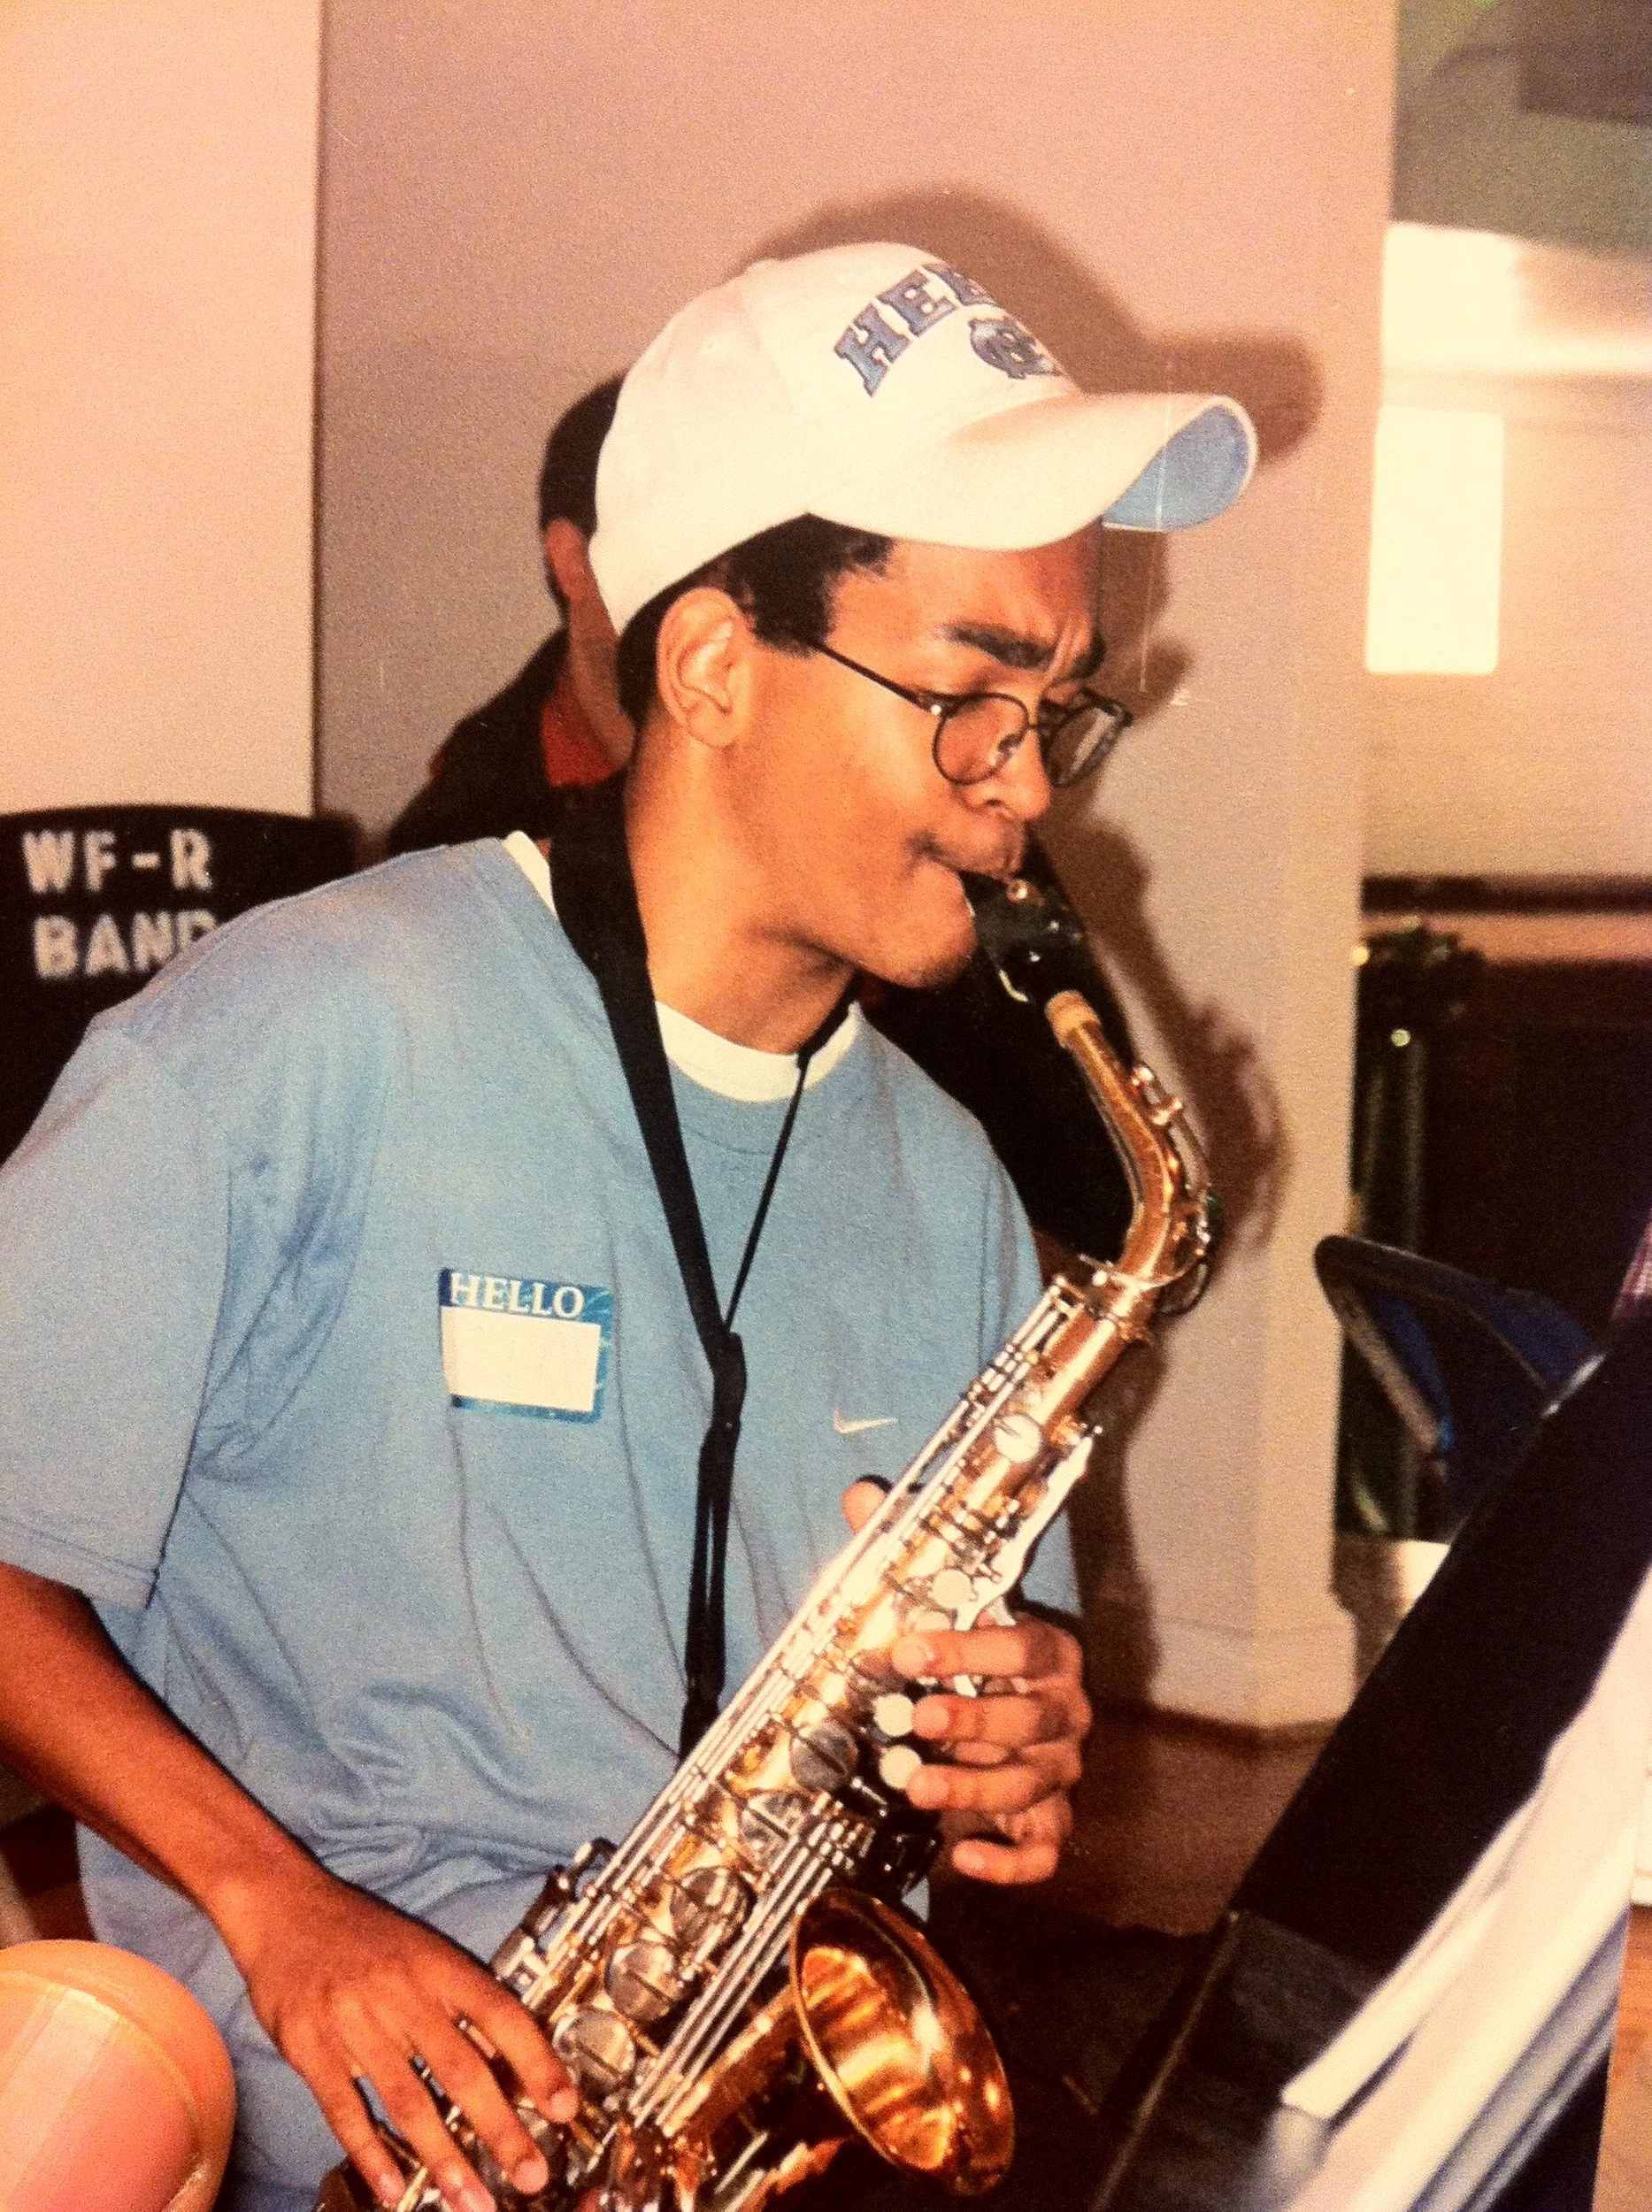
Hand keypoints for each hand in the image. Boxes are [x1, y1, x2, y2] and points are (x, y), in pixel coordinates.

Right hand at [219, 1857, 577, 2211]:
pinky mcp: (311, 2049)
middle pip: (461, 2069)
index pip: (501, 2015)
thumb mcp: (421, 1952)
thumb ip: (459, 2003)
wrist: (284, 1908)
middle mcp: (403, 1994)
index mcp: (438, 1966)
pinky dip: (370, 2152)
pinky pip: (344, 2109)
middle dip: (499, 2128)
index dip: (536, 2060)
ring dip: (443, 2156)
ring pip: (408, 2100)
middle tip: (529, 2175)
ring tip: (471, 2199)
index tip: (564, 2106)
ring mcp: (355, 2023)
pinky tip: (391, 2187)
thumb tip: (508, 2058)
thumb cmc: (363, 1933)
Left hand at [839, 1481, 1090, 1884]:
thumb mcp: (937, 1611)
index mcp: (1048, 1656)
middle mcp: (1063, 1715)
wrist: (996, 1725)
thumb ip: (905, 1558)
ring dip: (974, 1789)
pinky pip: (1044, 1851)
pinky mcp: (1049, 1823)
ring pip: (1031, 1787)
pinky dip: (1010, 1863)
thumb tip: (862, 1495)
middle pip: (1033, 1722)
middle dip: (975, 1720)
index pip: (1028, 1648)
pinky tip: (965, 1858)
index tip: (910, 1649)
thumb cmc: (970, 1664)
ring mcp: (1060, 1773)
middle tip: (917, 1717)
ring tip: (917, 1786)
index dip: (973, 1649)